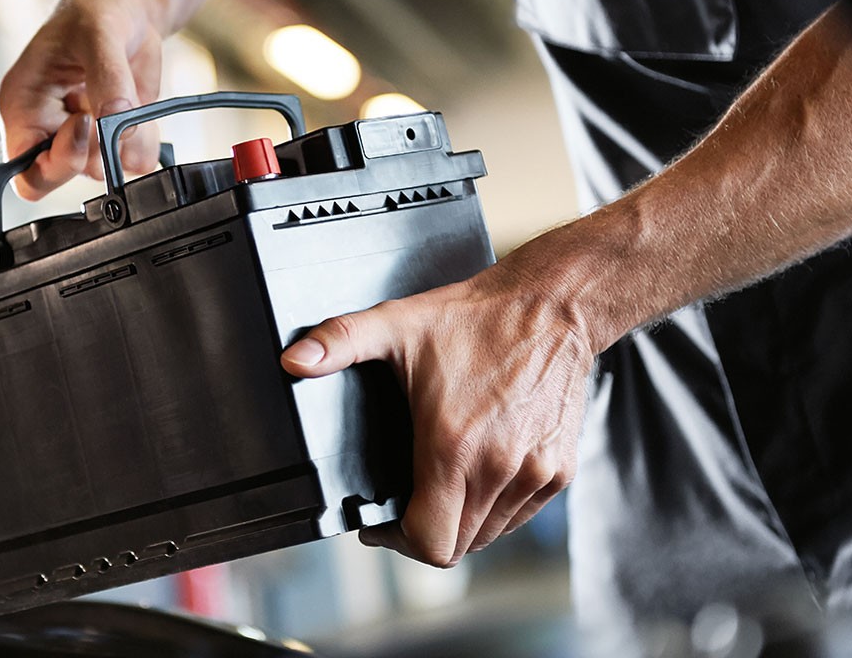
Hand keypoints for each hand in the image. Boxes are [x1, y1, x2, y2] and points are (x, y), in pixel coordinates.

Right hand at [0, 0, 162, 199]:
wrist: (127, 11)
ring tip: (126, 93)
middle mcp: (46, 131)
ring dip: (126, 139)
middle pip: (63, 179)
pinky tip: (140, 106)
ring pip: (106, 172)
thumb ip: (107, 78)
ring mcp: (82, 141)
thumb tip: (115, 117)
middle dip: (94, 150)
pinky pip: (136, 163)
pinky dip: (146, 139)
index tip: (84, 120)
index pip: (26, 171)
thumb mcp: (98, 33)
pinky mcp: (114, 141)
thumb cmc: (94, 13)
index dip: (57, 161)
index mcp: (21, 108)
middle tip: (110, 107)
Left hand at [280, 264, 594, 566]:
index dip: (395, 542)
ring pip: (489, 535)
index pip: (428, 541)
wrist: (553, 305)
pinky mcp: (559, 470)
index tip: (377, 523)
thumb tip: (292, 360)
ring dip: (460, 523)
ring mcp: (534, 473)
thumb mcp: (396, 323)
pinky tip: (476, 478)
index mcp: (452, 447)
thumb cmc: (476, 318)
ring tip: (439, 490)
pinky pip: (520, 515)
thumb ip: (339, 341)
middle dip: (422, 533)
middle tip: (403, 506)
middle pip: (456, 547)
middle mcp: (498, 469)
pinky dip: (495, 509)